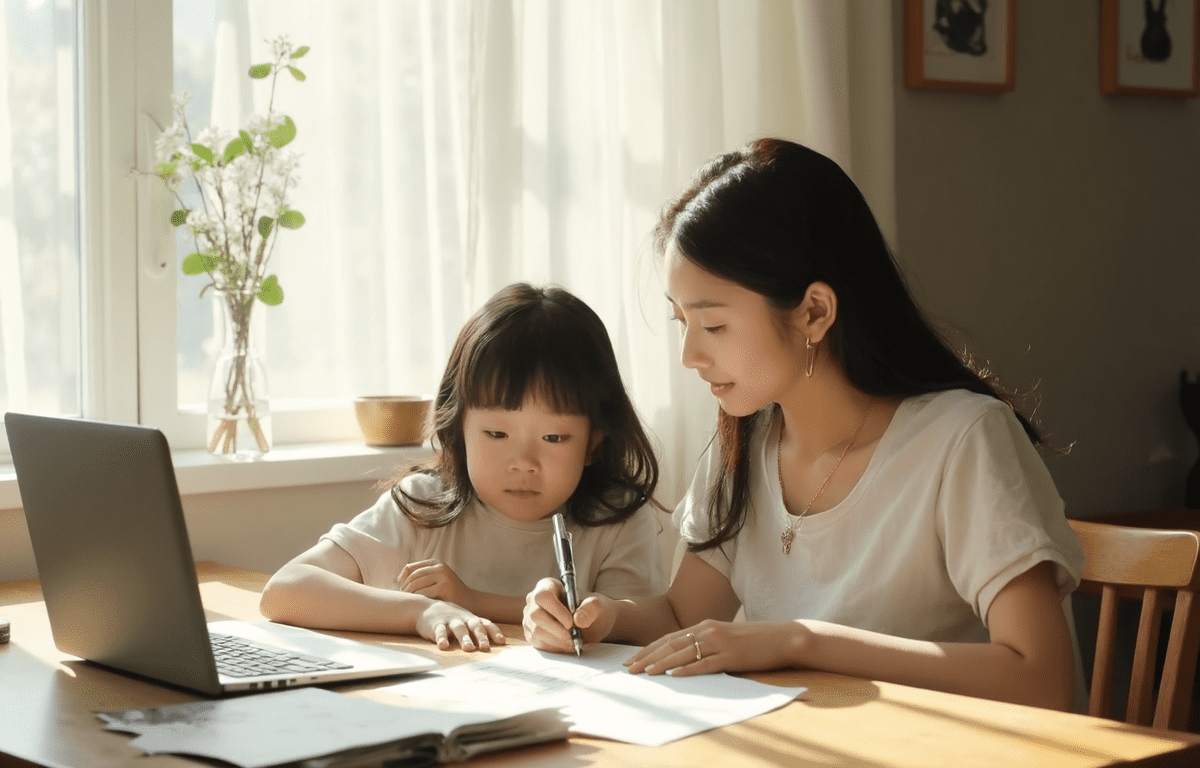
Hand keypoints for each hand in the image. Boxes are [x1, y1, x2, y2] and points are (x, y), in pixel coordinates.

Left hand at [399, 559, 474, 610]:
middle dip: (404, 588)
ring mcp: (442, 576)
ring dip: (409, 595)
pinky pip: (422, 593)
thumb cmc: (449, 593)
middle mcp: (440, 567)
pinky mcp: (443, 588)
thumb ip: (421, 577)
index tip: (402, 590)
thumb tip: (398, 578)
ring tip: (410, 603)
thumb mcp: (436, 580)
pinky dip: (417, 600)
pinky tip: (419, 606)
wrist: (470, 602)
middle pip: (411, 576)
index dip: (402, 579)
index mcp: (436, 563)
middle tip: (404, 599)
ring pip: (415, 585)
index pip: (410, 567)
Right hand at [416, 599, 505, 651]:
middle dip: (481, 637)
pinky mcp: (436, 624)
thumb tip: (497, 644)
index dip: (494, 632)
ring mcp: (450, 621)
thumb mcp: (465, 621)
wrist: (425, 607)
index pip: (486, 624)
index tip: (502, 641)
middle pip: (474, 626)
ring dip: (464, 638)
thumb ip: (478, 630)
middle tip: (486, 648)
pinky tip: (443, 646)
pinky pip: (439, 631)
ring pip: (459, 628)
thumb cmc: (451, 618)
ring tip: (469, 648)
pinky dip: (442, 638)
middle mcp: (463, 619)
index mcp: (471, 619)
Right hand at [522, 577, 614, 652]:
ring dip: (555, 640)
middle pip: (535, 614)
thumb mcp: (597, 605)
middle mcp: (535, 600)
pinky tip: (565, 645)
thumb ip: (591, 608)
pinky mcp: (532, 633)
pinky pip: (537, 642)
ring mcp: (531, 617)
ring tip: (571, 641)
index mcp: (548, 586)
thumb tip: (579, 619)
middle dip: (555, 629)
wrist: (590, 623)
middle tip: (571, 636)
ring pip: (535, 631)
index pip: (543, 596)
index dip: (556, 610)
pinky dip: (553, 647)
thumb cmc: (590, 610)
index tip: (570, 622)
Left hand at [623, 619, 806, 676]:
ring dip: (662, 664)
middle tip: (629, 669)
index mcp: (704, 625)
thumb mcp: (723, 636)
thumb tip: (681, 657)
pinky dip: (689, 670)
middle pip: (670, 645)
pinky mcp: (731, 656)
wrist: (781, 636)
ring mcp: (719, 643)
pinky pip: (706, 664)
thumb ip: (704, 643)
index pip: (669, 638)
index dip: (648, 649)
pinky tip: (675, 676)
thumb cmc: (752, 640)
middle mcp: (708, 630)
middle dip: (647, 657)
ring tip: (645, 673)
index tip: (631, 659)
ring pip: (684, 653)